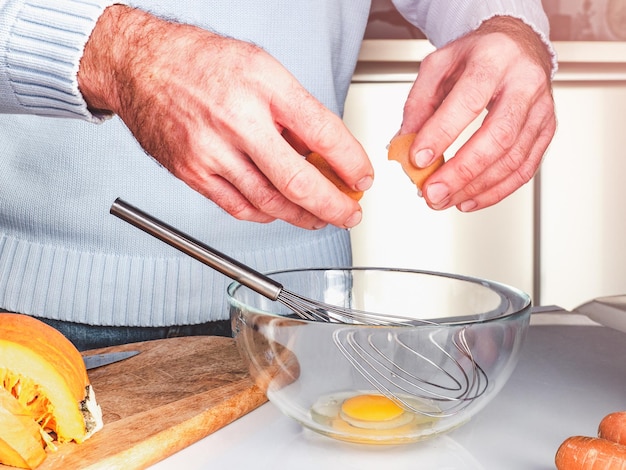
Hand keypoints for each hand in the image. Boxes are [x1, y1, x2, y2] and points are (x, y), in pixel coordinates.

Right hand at [78, 6, 372, 228]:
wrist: (142, 65)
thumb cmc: (200, 62)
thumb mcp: (261, 67)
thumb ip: (293, 110)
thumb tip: (322, 150)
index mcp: (263, 87)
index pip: (323, 132)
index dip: (351, 162)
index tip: (362, 176)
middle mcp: (237, 121)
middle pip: (298, 181)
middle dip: (334, 206)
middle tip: (350, 214)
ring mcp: (212, 151)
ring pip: (270, 202)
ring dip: (303, 217)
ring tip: (320, 218)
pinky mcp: (192, 173)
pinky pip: (238, 207)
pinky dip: (266, 215)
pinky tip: (279, 211)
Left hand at [399, 16, 555, 210]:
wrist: (516, 45)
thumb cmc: (476, 56)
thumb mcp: (437, 66)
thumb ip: (418, 104)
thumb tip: (404, 145)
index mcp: (494, 58)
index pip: (469, 100)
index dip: (442, 134)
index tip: (418, 160)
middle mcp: (524, 82)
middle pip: (498, 136)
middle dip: (461, 172)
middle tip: (432, 192)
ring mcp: (541, 108)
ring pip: (513, 159)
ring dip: (475, 187)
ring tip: (444, 199)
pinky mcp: (546, 130)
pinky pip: (524, 169)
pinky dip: (495, 191)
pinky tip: (469, 199)